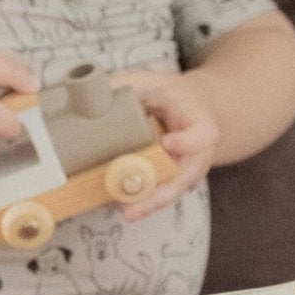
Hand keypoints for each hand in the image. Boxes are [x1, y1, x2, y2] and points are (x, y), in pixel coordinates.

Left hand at [111, 66, 219, 222]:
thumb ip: (127, 85)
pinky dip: (143, 202)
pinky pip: (160, 194)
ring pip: (172, 191)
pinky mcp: (172, 179)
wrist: (193, 107)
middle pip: (186, 176)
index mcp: (199, 122)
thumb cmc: (171, 94)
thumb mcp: (154, 82)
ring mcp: (186, 169)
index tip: (166, 143)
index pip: (202, 134)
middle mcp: (197, 152)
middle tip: (140, 200)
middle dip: (163, 191)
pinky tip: (123, 207)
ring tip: (129, 212)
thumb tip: (92, 96)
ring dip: (150, 203)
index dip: (187, 141)